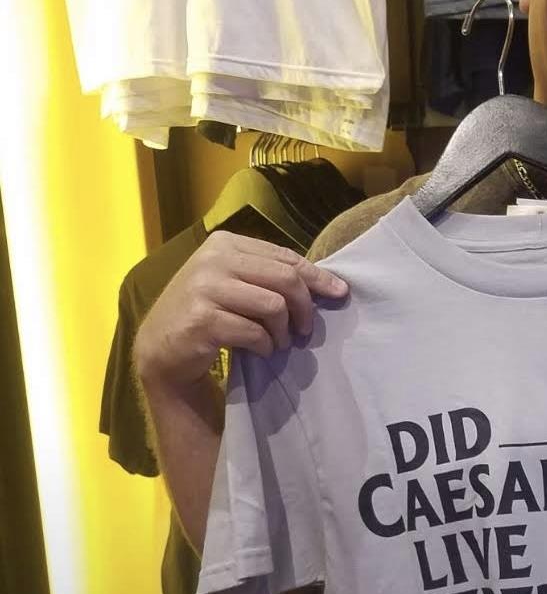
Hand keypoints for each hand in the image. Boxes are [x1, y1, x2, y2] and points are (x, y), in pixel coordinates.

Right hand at [134, 231, 348, 389]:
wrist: (160, 349)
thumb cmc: (204, 313)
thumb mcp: (232, 283)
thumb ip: (266, 274)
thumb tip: (324, 281)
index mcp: (224, 243)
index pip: (284, 256)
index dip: (317, 276)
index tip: (339, 292)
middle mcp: (213, 260)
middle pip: (285, 278)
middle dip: (305, 307)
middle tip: (306, 330)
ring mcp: (205, 288)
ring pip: (274, 306)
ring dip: (283, 331)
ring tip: (278, 343)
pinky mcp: (202, 320)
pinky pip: (255, 333)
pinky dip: (265, 346)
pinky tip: (260, 351)